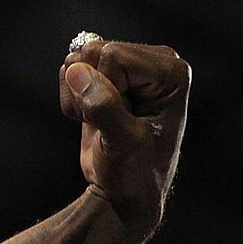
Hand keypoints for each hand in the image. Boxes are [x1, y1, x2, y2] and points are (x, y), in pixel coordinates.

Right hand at [59, 39, 190, 238]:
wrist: (125, 192)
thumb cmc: (135, 173)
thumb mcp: (124, 144)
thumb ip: (104, 107)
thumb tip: (76, 71)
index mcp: (172, 71)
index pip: (114, 57)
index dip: (106, 90)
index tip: (123, 123)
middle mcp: (156, 61)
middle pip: (94, 51)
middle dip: (90, 91)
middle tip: (110, 124)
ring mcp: (132, 65)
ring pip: (79, 58)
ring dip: (79, 95)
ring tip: (104, 123)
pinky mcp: (109, 72)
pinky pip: (71, 68)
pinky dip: (73, 96)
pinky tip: (94, 118)